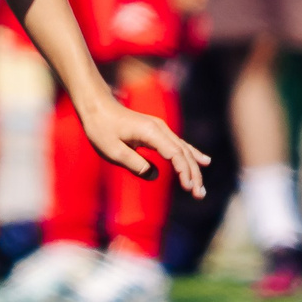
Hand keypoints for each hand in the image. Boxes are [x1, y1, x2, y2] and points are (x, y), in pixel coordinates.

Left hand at [80, 93, 209, 195]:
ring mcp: (160, 128)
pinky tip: (204, 162)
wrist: (97, 106)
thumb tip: (155, 176)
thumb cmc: (101, 128)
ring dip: (193, 169)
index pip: (175, 154)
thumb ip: (135, 164)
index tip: (188, 188)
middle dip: (193, 174)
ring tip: (200, 188)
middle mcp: (160, 128)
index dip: (184, 171)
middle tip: (199, 195)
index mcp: (151, 132)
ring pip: (184, 150)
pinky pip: (179, 145)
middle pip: (184, 153)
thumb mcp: (113, 151)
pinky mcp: (157, 131)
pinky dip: (191, 156)